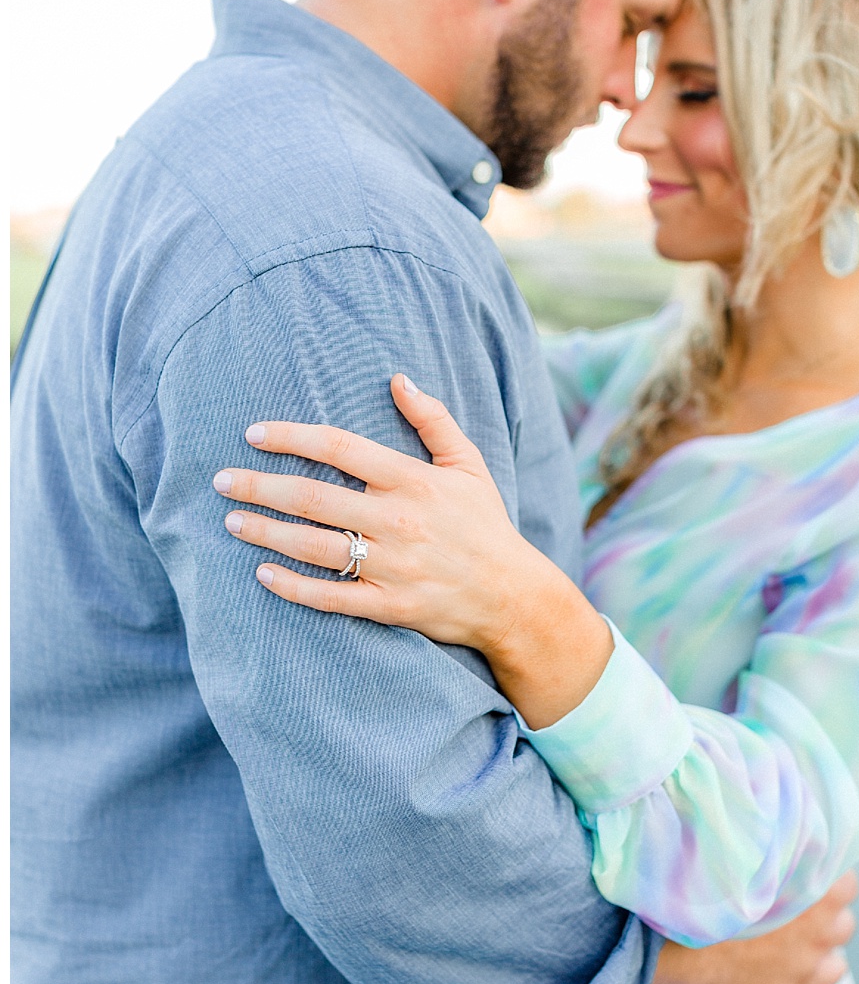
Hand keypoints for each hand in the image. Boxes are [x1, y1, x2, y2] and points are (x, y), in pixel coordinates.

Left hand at [213, 375, 611, 725]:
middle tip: (221, 481)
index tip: (254, 432)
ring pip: (312, 546)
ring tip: (232, 521)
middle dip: (259, 486)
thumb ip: (434, 420)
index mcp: (414, 481)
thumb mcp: (469, 465)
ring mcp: (391, 566)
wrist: (513, 596)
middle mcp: (398, 521)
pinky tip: (262, 573)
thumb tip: (398, 378)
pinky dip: (292, 586)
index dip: (292, 436)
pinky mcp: (389, 605)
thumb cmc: (486, 526)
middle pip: (313, 498)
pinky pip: (329, 596)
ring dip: (265, 532)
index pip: (341, 448)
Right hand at [650, 871, 858, 983]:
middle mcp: (820, 939)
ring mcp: (804, 975)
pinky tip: (788, 983)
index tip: (813, 880)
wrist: (683, 945)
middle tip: (798, 915)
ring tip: (794, 950)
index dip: (831, 882)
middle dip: (826, 922)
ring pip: (834, 970)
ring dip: (820, 959)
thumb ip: (784, 856)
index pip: (849, 886)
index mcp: (819, 900)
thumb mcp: (755, 864)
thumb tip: (795, 840)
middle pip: (844, 928)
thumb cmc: (715, 897)